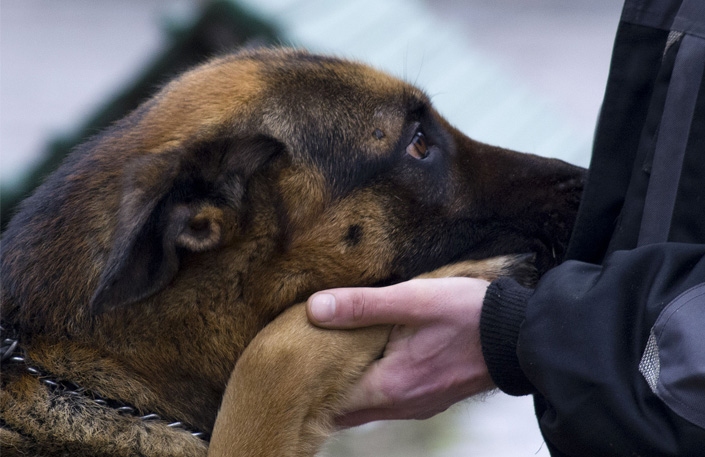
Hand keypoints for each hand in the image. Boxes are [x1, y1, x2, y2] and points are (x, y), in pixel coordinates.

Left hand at [306, 277, 494, 426]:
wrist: (519, 334)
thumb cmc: (468, 314)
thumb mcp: (413, 299)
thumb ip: (362, 305)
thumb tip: (314, 308)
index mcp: (391, 385)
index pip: (333, 399)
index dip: (309, 385)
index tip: (290, 367)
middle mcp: (403, 405)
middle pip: (347, 409)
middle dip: (323, 393)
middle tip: (300, 369)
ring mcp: (420, 405)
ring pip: (369, 406)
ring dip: (347, 391)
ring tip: (325, 367)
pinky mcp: (432, 397)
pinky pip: (390, 401)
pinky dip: (370, 389)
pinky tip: (367, 368)